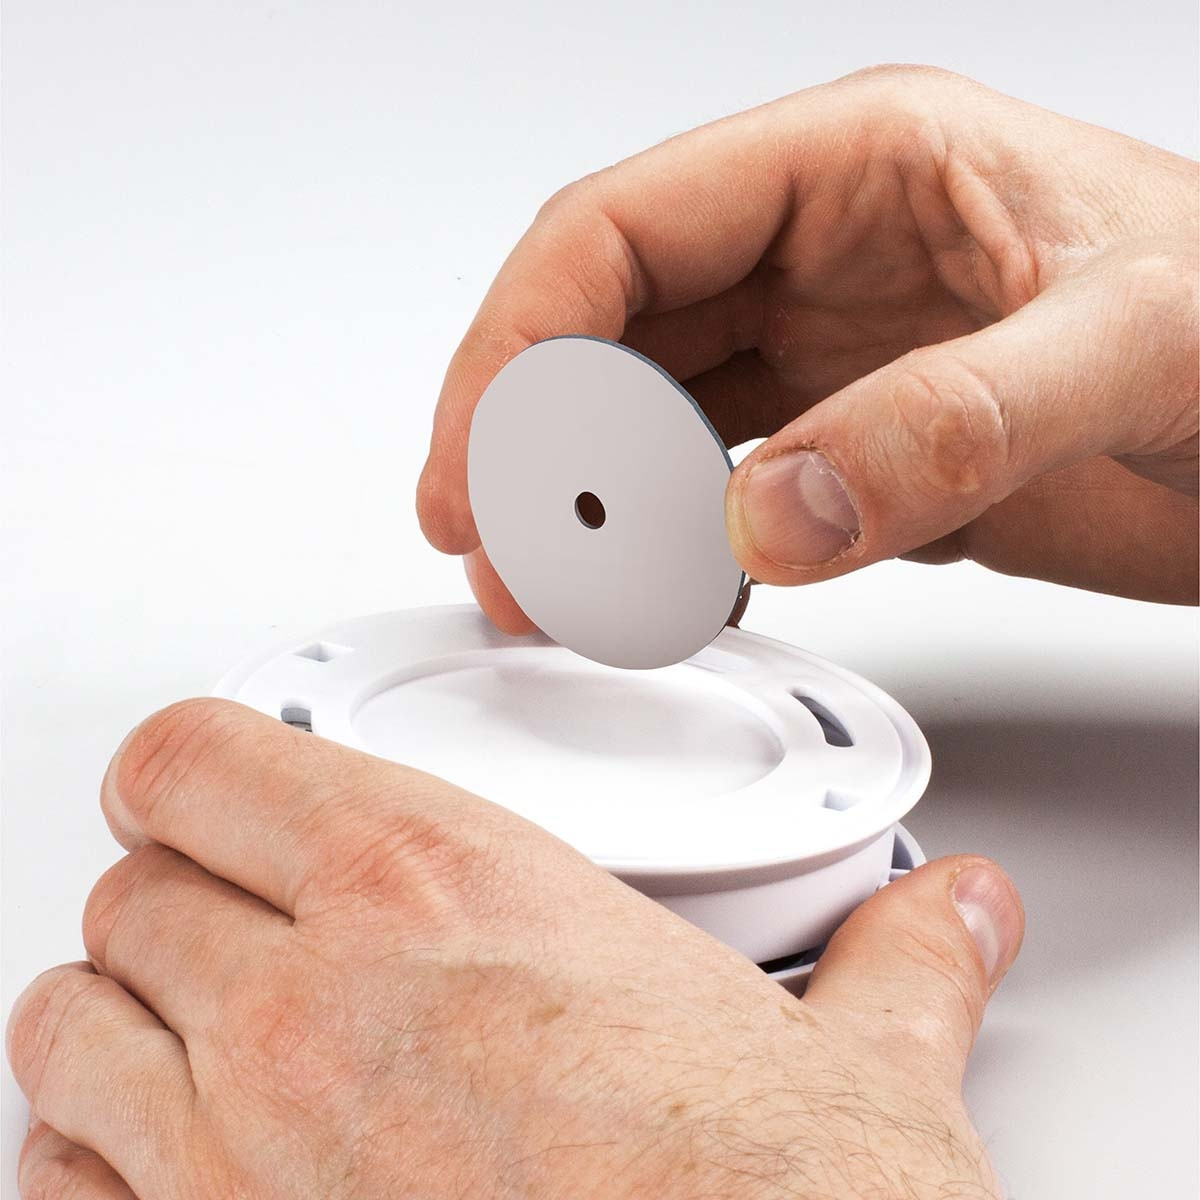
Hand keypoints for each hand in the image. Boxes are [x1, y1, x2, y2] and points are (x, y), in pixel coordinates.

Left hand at [9, 700, 1022, 1198]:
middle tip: (233, 912)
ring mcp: (238, 1153)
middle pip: (134, 889)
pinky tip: (163, 1161)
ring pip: (66, 1024)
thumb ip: (900, 968)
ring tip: (185, 1024)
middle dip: (173, 893)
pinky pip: (59, 1186)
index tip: (208, 782)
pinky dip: (88, 1161)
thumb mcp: (858, 1068)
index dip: (191, 762)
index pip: (206, 759)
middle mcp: (314, 1006)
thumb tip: (956, 920)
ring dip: (114, 1017)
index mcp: (443, 891)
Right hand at [417, 65, 1197, 630]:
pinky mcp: (852, 442)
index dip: (518, 348)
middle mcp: (823, 251)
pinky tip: (663, 593)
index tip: (474, 467)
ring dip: (590, 502)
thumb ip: (950, 423)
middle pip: (607, 329)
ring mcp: (831, 352)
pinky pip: (719, 483)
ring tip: (558, 590)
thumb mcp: (1139, 344)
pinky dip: (674, 543)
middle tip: (501, 554)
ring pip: (649, 413)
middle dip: (532, 443)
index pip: (620, 234)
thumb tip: (775, 511)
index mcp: (860, 166)